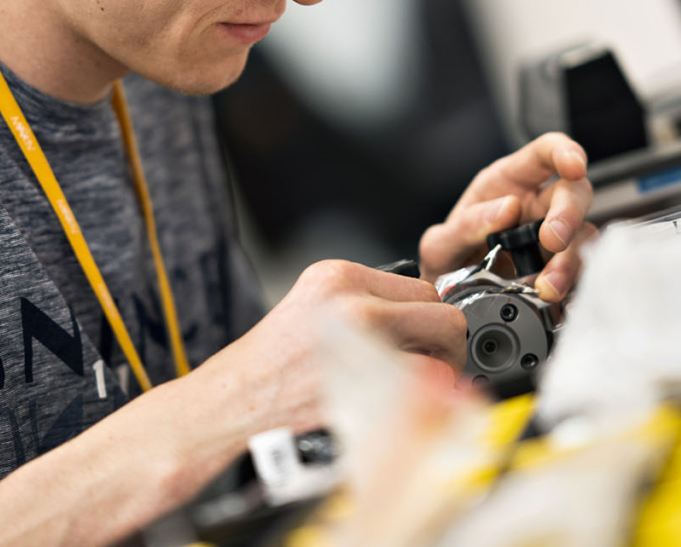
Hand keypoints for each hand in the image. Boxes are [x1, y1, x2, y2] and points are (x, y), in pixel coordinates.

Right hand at [210, 259, 467, 435]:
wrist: (232, 403)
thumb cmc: (272, 364)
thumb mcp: (314, 306)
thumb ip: (367, 302)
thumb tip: (424, 315)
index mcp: (339, 275)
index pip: (423, 288)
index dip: (432, 318)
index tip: (428, 339)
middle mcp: (350, 300)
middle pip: (442, 315)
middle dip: (448, 344)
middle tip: (439, 365)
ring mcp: (357, 341)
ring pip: (441, 352)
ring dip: (443, 374)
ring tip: (425, 388)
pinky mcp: (360, 383)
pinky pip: (421, 388)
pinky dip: (426, 401)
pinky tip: (407, 406)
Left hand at [418, 133, 593, 301]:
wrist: (449, 299)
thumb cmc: (450, 258)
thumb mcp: (441, 243)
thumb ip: (466, 225)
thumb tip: (507, 209)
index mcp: (508, 182)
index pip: (545, 152)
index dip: (565, 152)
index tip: (574, 167)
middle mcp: (537, 204)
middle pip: (574, 192)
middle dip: (569, 213)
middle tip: (552, 240)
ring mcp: (553, 236)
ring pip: (582, 235)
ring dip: (570, 261)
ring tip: (547, 286)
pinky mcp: (560, 268)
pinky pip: (580, 271)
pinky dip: (572, 285)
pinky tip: (556, 297)